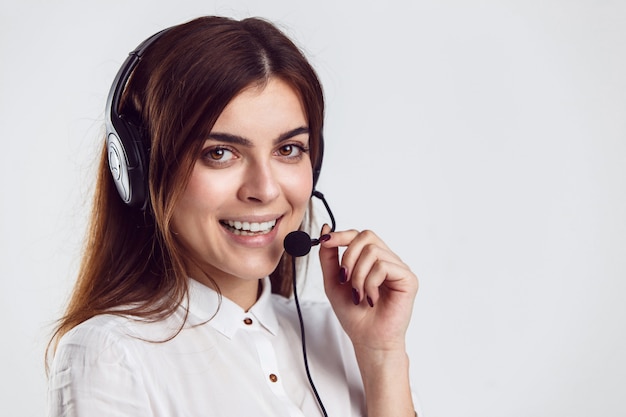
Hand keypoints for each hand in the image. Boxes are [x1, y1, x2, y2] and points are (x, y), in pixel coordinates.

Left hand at [318, 224, 418, 351]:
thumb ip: (329, 256)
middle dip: (348, 256)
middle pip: (367, 236)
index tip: (326, 241)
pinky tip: (372, 299)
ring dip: (358, 275)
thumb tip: (326, 229)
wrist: (367, 339)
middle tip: (344, 278)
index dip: (342, 235)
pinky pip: (383, 266)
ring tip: (358, 295)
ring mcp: (399, 268)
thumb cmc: (354, 314)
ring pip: (373, 252)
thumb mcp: (333, 281)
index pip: (359, 235)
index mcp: (372, 259)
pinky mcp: (408, 279)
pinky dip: (370, 283)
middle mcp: (387, 260)